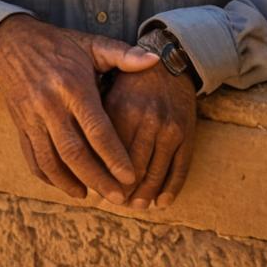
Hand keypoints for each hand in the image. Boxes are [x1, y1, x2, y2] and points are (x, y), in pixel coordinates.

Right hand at [0, 14, 158, 202]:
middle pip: (74, 153)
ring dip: (70, 183)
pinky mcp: (20, 126)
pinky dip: (49, 177)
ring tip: (90, 195)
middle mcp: (50, 105)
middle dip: (97, 179)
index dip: (114, 156)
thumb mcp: (92, 45)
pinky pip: (32, 159)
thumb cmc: (60, 46)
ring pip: (50, 161)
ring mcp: (32, 118)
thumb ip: (123, 54)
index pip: (96, 129)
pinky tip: (66, 184)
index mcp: (73, 86)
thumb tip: (154, 59)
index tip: (130, 176)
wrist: (13, 44)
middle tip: (118, 197)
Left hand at [104, 62, 196, 209]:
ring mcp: (169, 128)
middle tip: (114, 202)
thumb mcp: (108, 89)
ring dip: (144, 194)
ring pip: (155, 172)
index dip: (101, 175)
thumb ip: (96, 119)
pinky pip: (180, 168)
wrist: (169, 61)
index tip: (94, 187)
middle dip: (122, 190)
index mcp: (122, 108)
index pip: (108, 153)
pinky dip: (170, 189)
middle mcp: (147, 119)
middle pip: (132, 168)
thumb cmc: (131, 79)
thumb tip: (79, 155)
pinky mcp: (186, 133)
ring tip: (134, 205)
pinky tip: (160, 201)